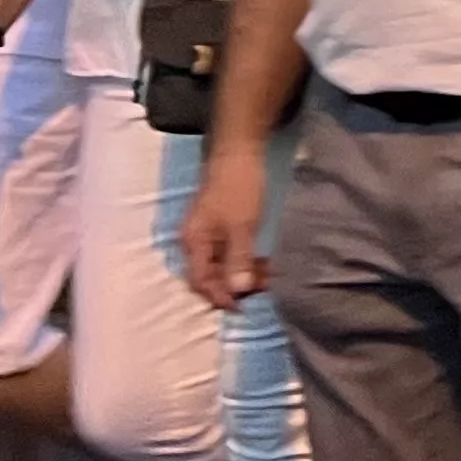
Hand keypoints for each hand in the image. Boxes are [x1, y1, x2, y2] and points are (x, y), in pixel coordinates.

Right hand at [182, 151, 273, 308]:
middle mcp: (195, 241)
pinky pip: (228, 253)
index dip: (219, 297)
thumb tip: (237, 290)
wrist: (239, 153)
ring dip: (240, 274)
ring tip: (266, 279)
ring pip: (220, 265)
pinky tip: (261, 264)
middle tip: (260, 292)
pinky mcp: (220, 226)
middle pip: (209, 276)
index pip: (200, 281)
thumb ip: (238, 258)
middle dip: (232, 288)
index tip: (242, 307)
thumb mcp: (242, 225)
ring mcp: (207, 234)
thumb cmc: (239, 187)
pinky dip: (243, 261)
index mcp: (194, 243)